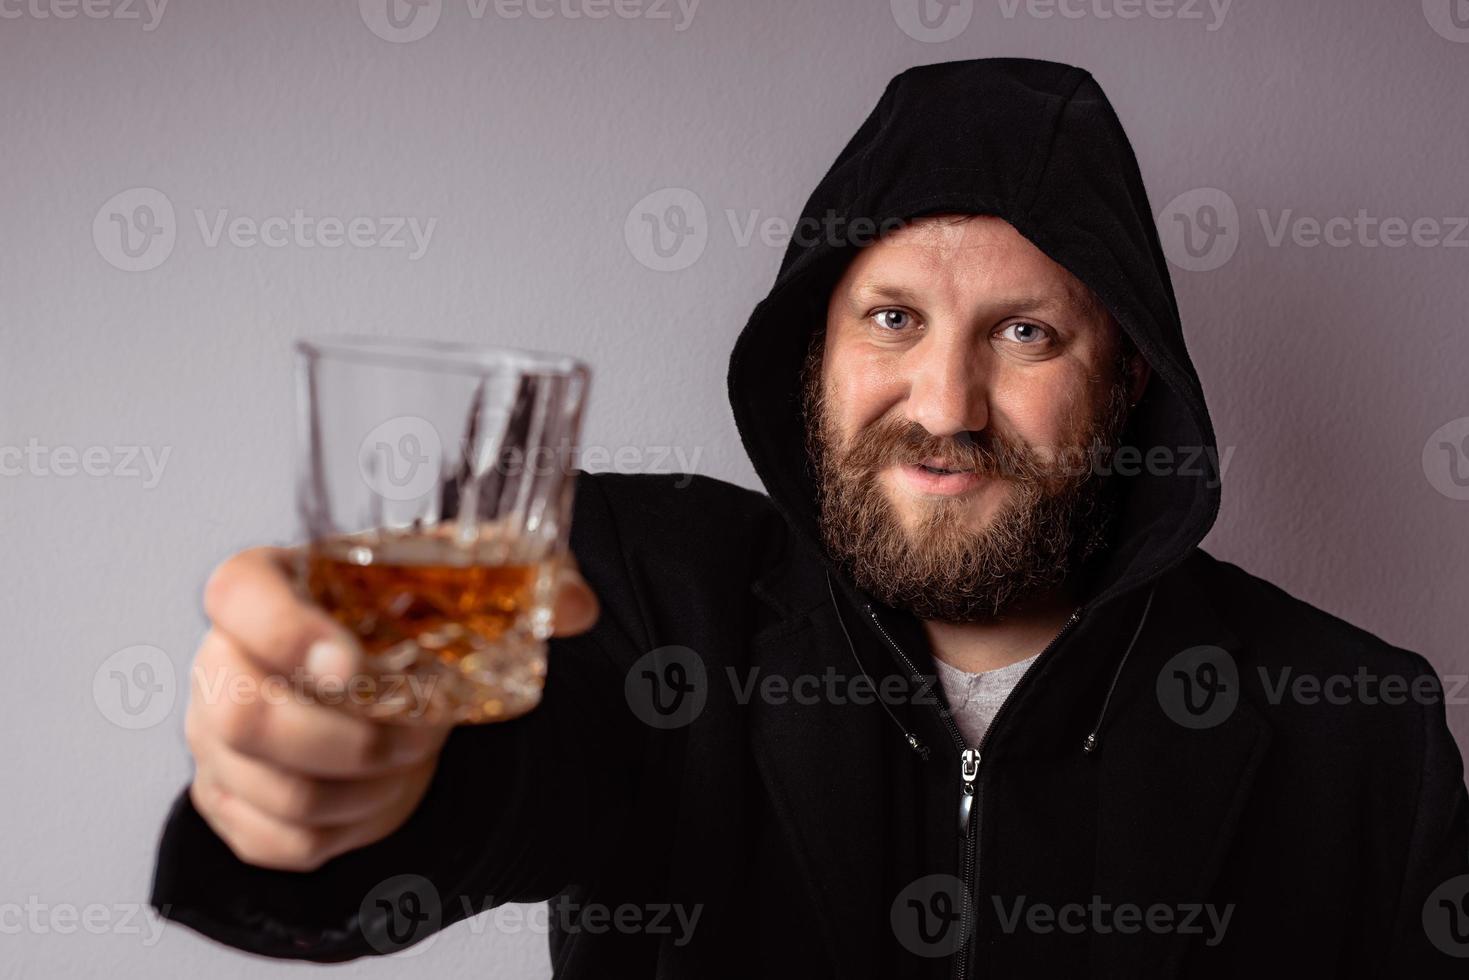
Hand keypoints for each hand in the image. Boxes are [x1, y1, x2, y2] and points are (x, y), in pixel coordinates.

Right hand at [184, 545, 597, 870]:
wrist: (376, 674)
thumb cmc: (402, 618)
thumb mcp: (460, 584)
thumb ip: (521, 580)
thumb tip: (580, 606)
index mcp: (269, 583)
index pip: (235, 594)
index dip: (283, 631)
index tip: (353, 663)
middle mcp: (221, 659)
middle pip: (246, 714)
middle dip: (357, 736)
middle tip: (425, 728)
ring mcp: (213, 737)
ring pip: (279, 789)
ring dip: (370, 786)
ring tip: (415, 754)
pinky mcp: (229, 800)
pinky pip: (281, 841)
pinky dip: (350, 830)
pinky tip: (382, 791)